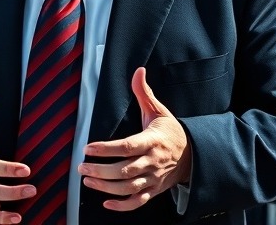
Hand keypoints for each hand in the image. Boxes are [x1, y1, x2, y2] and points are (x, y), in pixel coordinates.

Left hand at [78, 67, 191, 210]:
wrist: (194, 155)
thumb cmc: (170, 132)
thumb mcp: (158, 111)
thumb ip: (144, 92)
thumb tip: (138, 70)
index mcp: (151, 141)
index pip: (126, 146)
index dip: (106, 149)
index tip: (88, 148)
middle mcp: (152, 162)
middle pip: (124, 170)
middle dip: (100, 171)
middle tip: (81, 167)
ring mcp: (153, 179)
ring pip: (128, 188)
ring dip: (106, 187)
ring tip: (87, 180)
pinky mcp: (154, 190)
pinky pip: (138, 202)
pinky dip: (122, 206)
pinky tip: (105, 202)